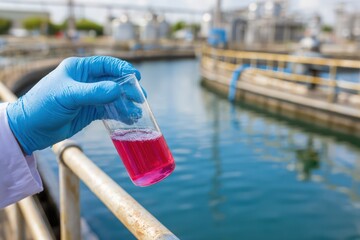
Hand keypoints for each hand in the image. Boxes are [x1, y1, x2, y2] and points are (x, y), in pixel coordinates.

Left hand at [7, 56, 141, 154]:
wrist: (31, 129)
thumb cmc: (43, 105)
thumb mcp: (68, 96)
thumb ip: (93, 92)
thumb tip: (118, 89)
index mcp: (79, 69)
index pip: (105, 64)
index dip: (122, 68)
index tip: (136, 76)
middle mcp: (86, 81)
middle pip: (113, 80)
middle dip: (128, 88)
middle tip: (140, 97)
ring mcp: (89, 96)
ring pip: (113, 96)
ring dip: (126, 102)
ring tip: (137, 110)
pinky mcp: (90, 111)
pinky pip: (109, 109)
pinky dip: (119, 113)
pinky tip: (128, 118)